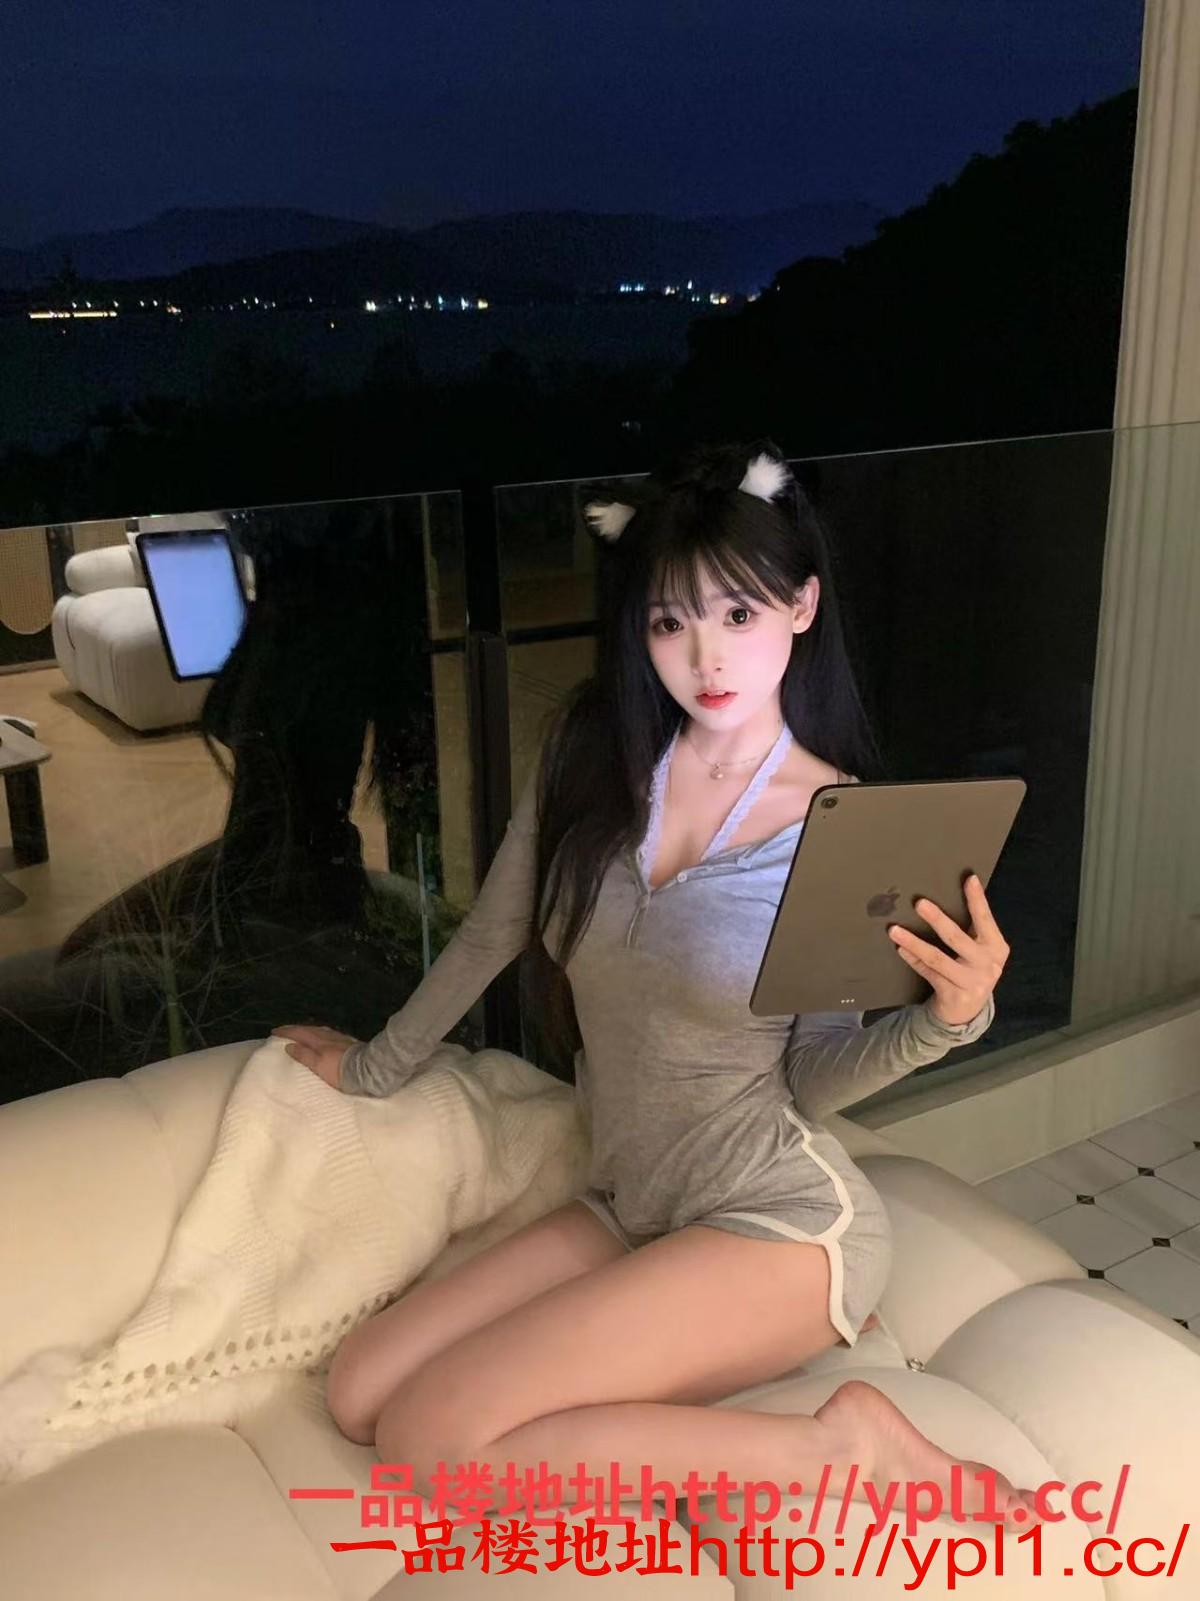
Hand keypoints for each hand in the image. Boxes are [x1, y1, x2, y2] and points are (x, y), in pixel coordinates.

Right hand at [271, 1023, 359, 1089]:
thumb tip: (289, 1046)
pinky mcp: (347, 1043)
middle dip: (295, 1029)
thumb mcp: (318, 1066)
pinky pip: (327, 1034)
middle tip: (284, 1030)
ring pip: (319, 1030)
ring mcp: (339, 1038)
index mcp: (319, 1041)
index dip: (286, 1032)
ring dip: (307, 1030)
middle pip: (309, 1029)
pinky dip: (318, 1034)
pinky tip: (321, 1038)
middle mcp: (328, 1036)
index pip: (299, 1033)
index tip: (274, 1031)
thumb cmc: (340, 1071)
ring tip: (300, 1033)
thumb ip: (304, 1056)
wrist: (367, 1070)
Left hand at [887, 874, 1009, 1027]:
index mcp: (996, 947)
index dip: (977, 899)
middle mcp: (988, 964)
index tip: (969, 878)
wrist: (968, 1012)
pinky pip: (928, 972)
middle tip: (919, 903)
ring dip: (913, 942)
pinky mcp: (954, 995)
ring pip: (936, 958)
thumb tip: (948, 896)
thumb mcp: (979, 951)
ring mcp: (972, 982)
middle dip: (937, 919)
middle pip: (957, 938)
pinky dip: (913, 959)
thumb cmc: (971, 970)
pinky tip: (900, 949)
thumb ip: (972, 931)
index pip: (986, 919)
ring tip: (895, 930)